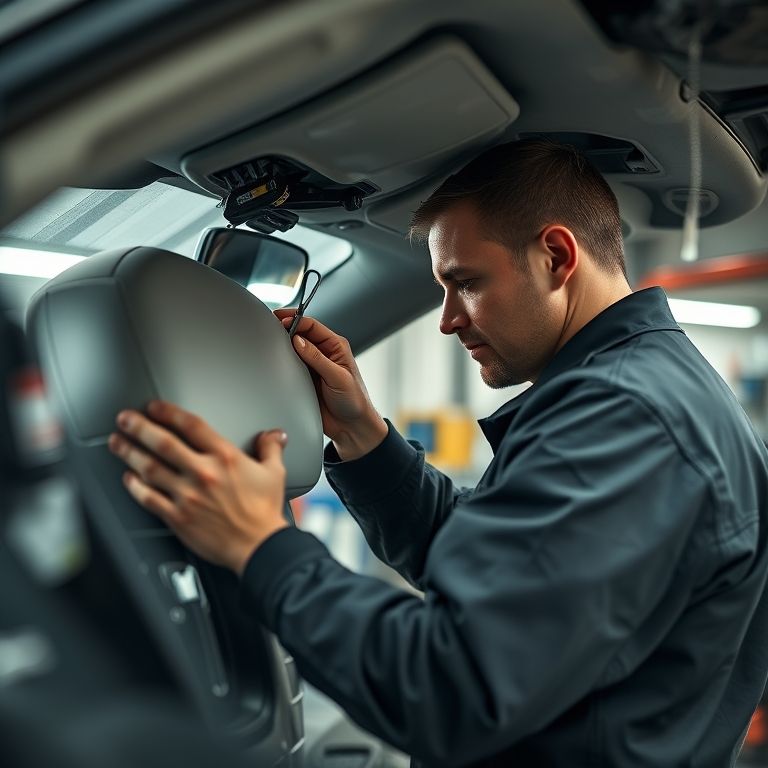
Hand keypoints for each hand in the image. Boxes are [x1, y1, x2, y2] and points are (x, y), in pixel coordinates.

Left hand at [108, 400, 287, 574]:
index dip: (168, 412)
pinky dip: (134, 487)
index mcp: (225, 457)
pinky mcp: (178, 517)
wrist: (259, 547)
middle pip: (163, 443)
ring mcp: (187, 496)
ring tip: (117, 443)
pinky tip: (128, 478)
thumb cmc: (265, 512)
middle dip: (139, 427)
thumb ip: (270, 448)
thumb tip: (273, 435)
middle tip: (125, 419)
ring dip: (130, 453)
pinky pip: (149, 498)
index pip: (191, 425)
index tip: (154, 406)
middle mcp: (203, 473)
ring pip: (150, 468)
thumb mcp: (274, 473)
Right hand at [274, 310, 386, 459]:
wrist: (351, 426)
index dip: (295, 320)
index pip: (312, 326)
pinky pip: (290, 366)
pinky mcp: (305, 379)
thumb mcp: (337, 377)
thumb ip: (317, 358)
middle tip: (269, 327)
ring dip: (282, 345)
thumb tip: (298, 340)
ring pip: (293, 349)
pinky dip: (282, 362)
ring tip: (269, 342)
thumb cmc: (354, 401)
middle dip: (285, 329)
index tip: (280, 320)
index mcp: (336, 347)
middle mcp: (324, 353)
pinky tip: (274, 362)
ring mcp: (313, 366)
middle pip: (300, 334)